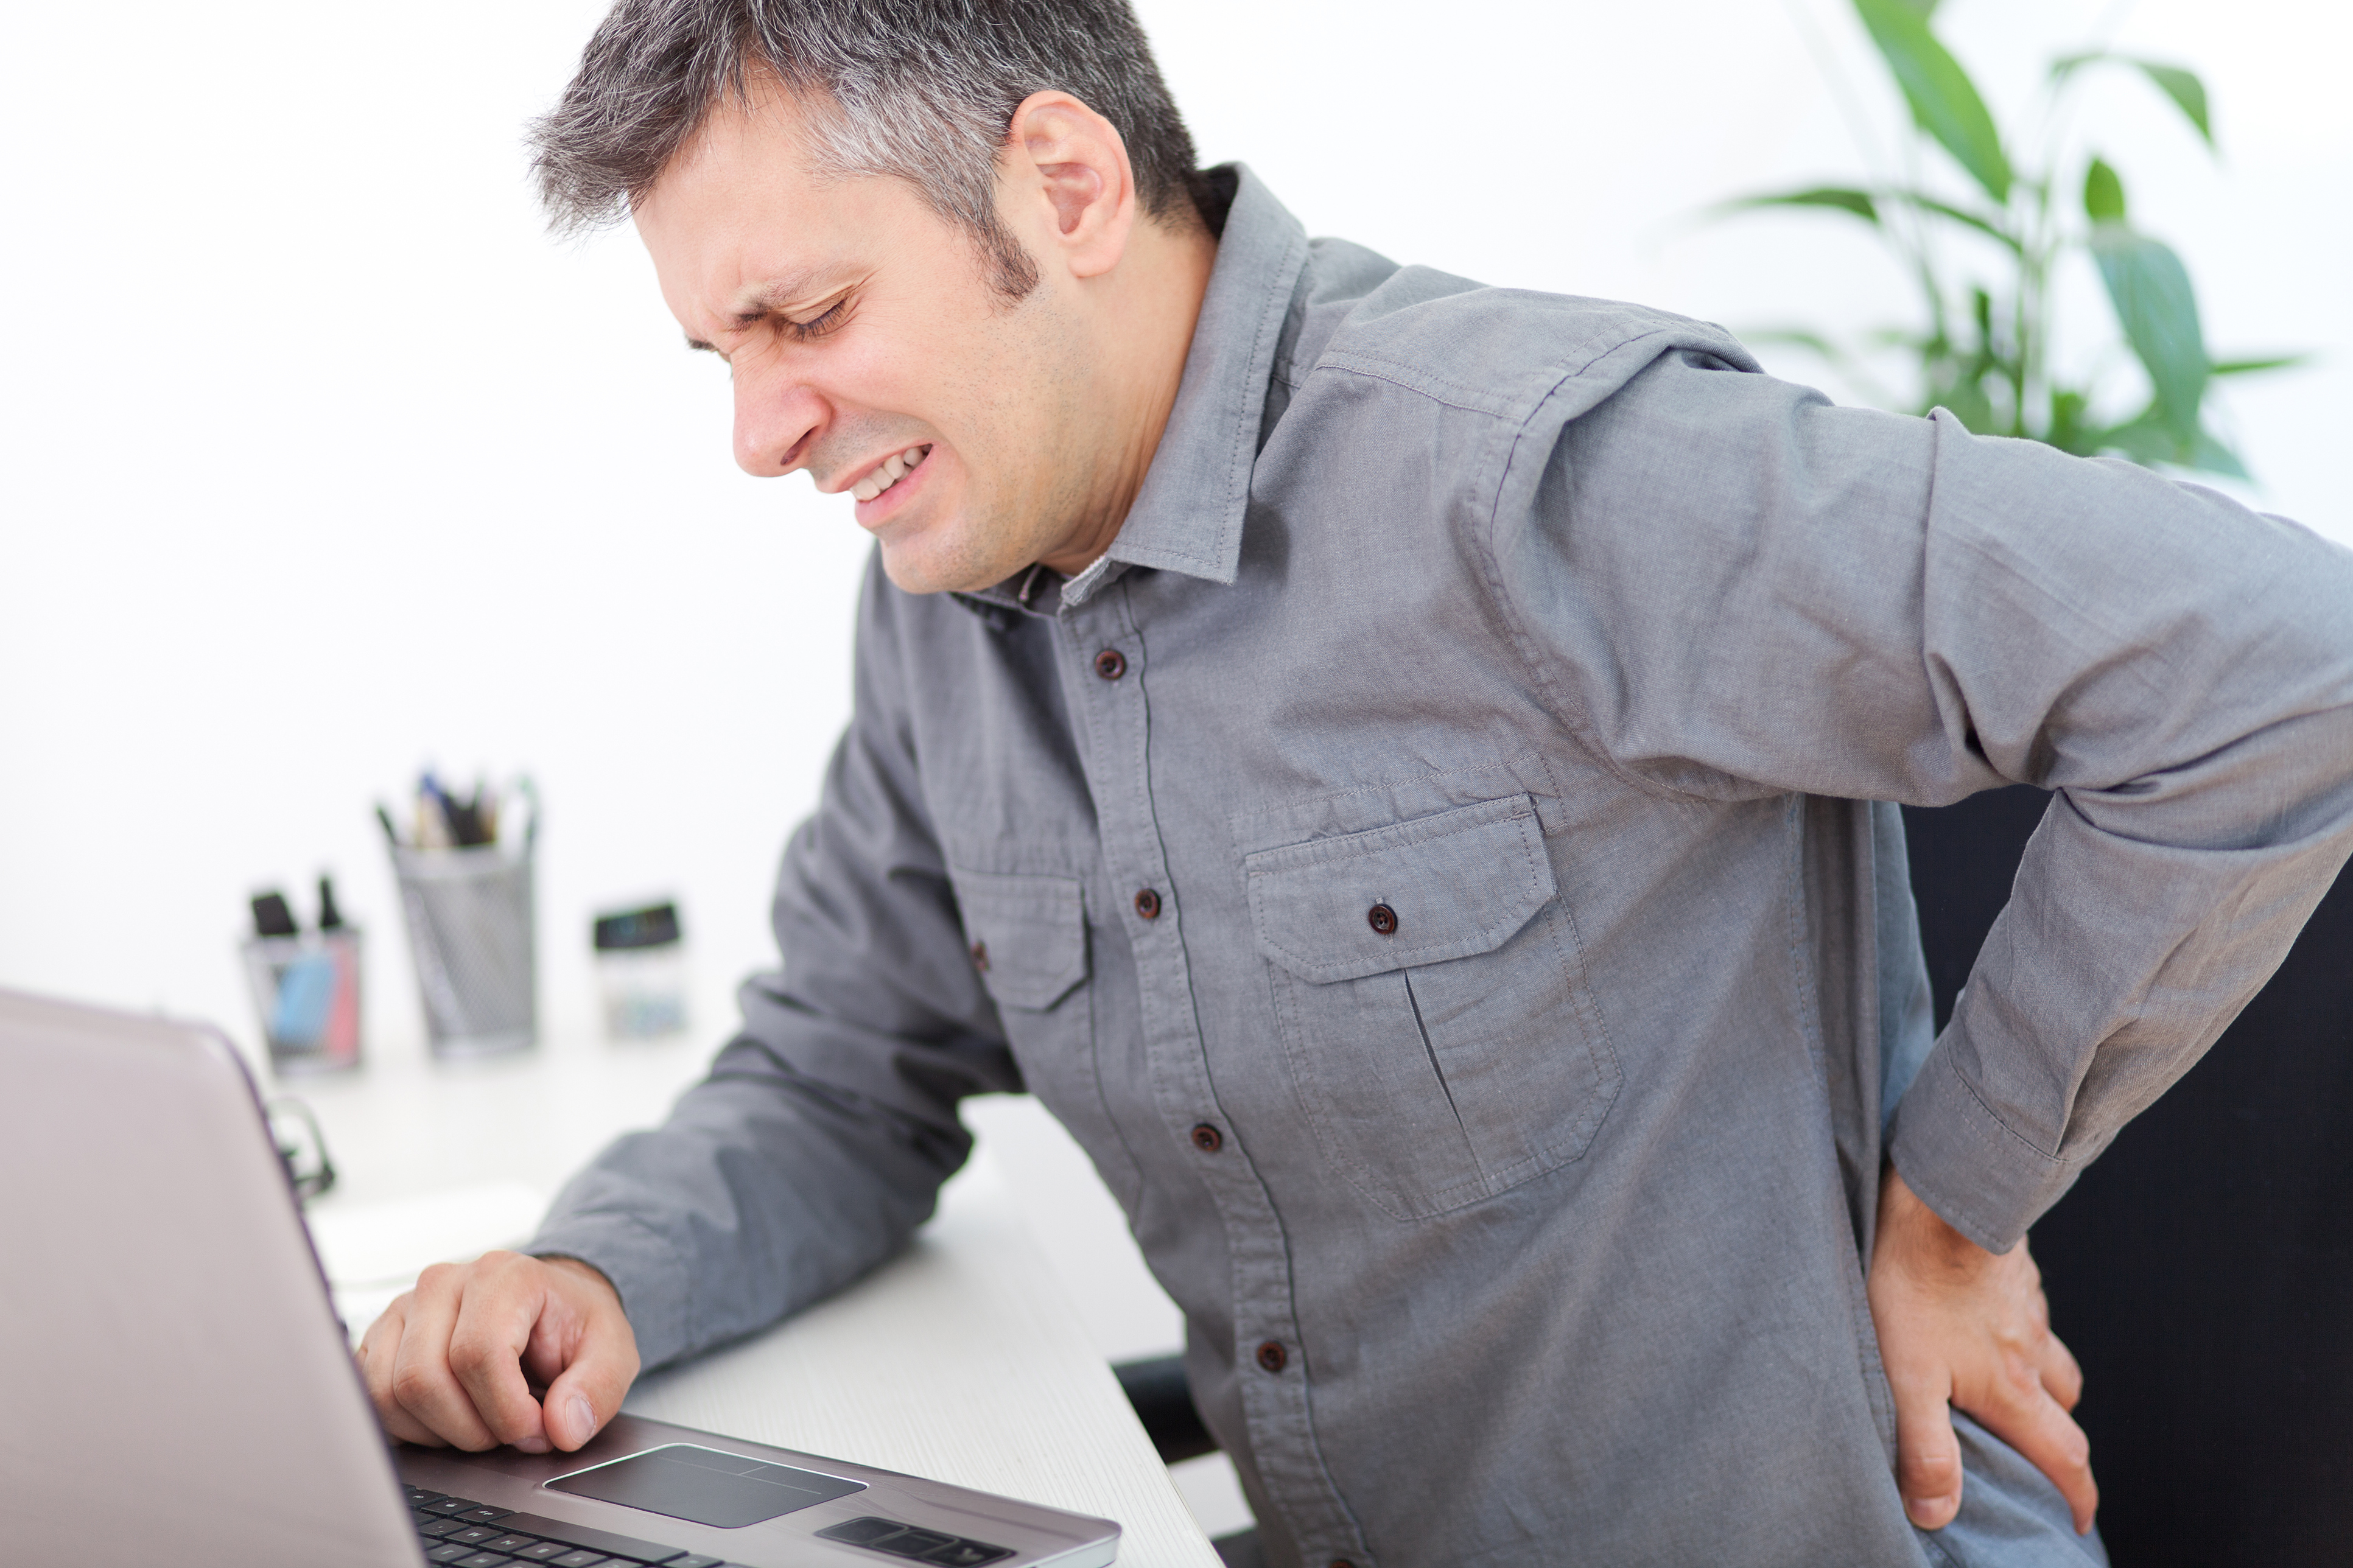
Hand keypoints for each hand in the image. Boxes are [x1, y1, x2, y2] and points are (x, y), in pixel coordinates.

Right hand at [357, 1251, 639, 1453]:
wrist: (548, 1307)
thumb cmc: (572, 1327)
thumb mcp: (611, 1351)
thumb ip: (597, 1388)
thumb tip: (563, 1425)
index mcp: (502, 1276)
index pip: (477, 1354)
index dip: (505, 1411)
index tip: (533, 1428)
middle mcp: (444, 1284)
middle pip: (424, 1380)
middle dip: (470, 1428)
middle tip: (507, 1430)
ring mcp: (404, 1310)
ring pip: (389, 1394)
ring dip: (438, 1431)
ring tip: (480, 1420)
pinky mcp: (380, 1340)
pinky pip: (371, 1400)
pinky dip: (408, 1428)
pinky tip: (448, 1419)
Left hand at [1867, 1166, 2093, 1534]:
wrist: (1939, 1199)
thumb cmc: (1916, 1284)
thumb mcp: (1908, 1376)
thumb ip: (1925, 1446)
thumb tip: (1936, 1513)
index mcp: (2013, 1387)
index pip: (2063, 1457)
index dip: (2076, 1495)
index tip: (2077, 1518)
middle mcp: (2032, 1350)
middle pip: (2065, 1409)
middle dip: (2060, 1440)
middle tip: (2042, 1457)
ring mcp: (2028, 1306)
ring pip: (2053, 1357)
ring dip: (2043, 1381)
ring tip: (2013, 1389)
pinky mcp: (2014, 1270)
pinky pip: (2031, 1310)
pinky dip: (2022, 1328)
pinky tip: (1987, 1318)